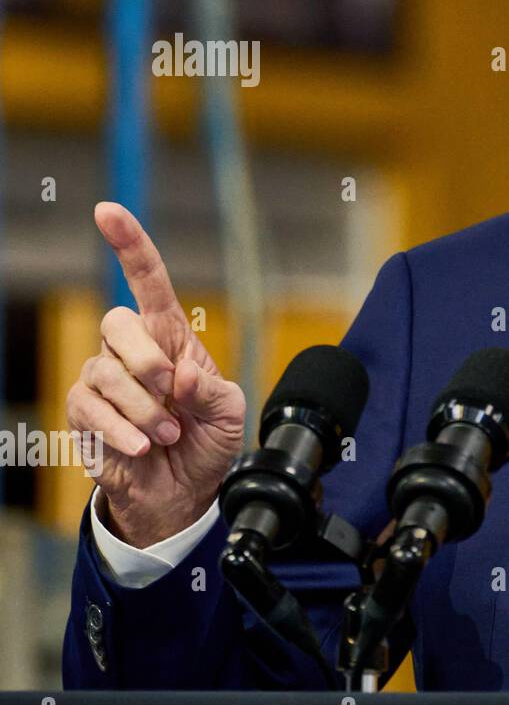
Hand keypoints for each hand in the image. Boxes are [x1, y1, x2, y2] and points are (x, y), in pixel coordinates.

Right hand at [65, 203, 246, 548]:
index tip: (107, 211)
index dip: (129, 244)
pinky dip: (123, 430)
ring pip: (106, 372)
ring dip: (145, 409)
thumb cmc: (207, 441)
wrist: (183, 492)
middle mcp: (131, 351)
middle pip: (117, 321)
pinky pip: (90, 408)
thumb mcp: (229, 412)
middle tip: (172, 393)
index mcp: (170, 337)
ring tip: (168, 434)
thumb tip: (180, 375)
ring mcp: (103, 380)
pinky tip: (143, 447)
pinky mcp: (83, 414)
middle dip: (146, 359)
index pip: (148, 281)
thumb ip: (211, 390)